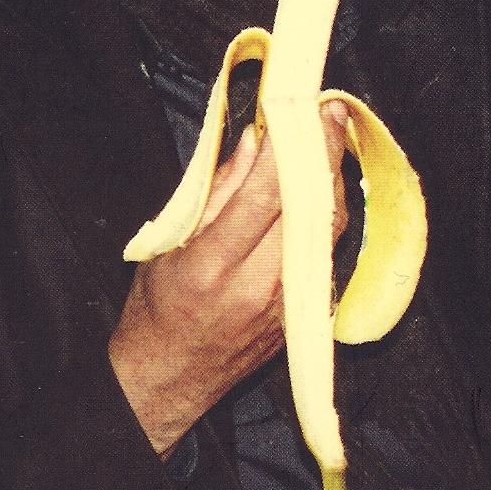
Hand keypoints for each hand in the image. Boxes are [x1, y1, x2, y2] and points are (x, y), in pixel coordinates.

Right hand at [109, 102, 349, 457]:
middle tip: (329, 117)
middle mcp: (257, 287)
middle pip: (313, 209)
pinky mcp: (305, 317)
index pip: (268, 194)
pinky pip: (327, 255)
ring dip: (332, 184)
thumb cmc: (158, 309)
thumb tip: (256, 141)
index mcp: (213, 266)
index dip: (298, 147)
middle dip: (327, 156)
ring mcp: (288, 306)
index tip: (315, 110)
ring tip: (326, 147)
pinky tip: (319, 195)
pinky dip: (326, 219)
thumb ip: (217, 191)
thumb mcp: (170, 243)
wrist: (169, 380)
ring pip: (330, 231)